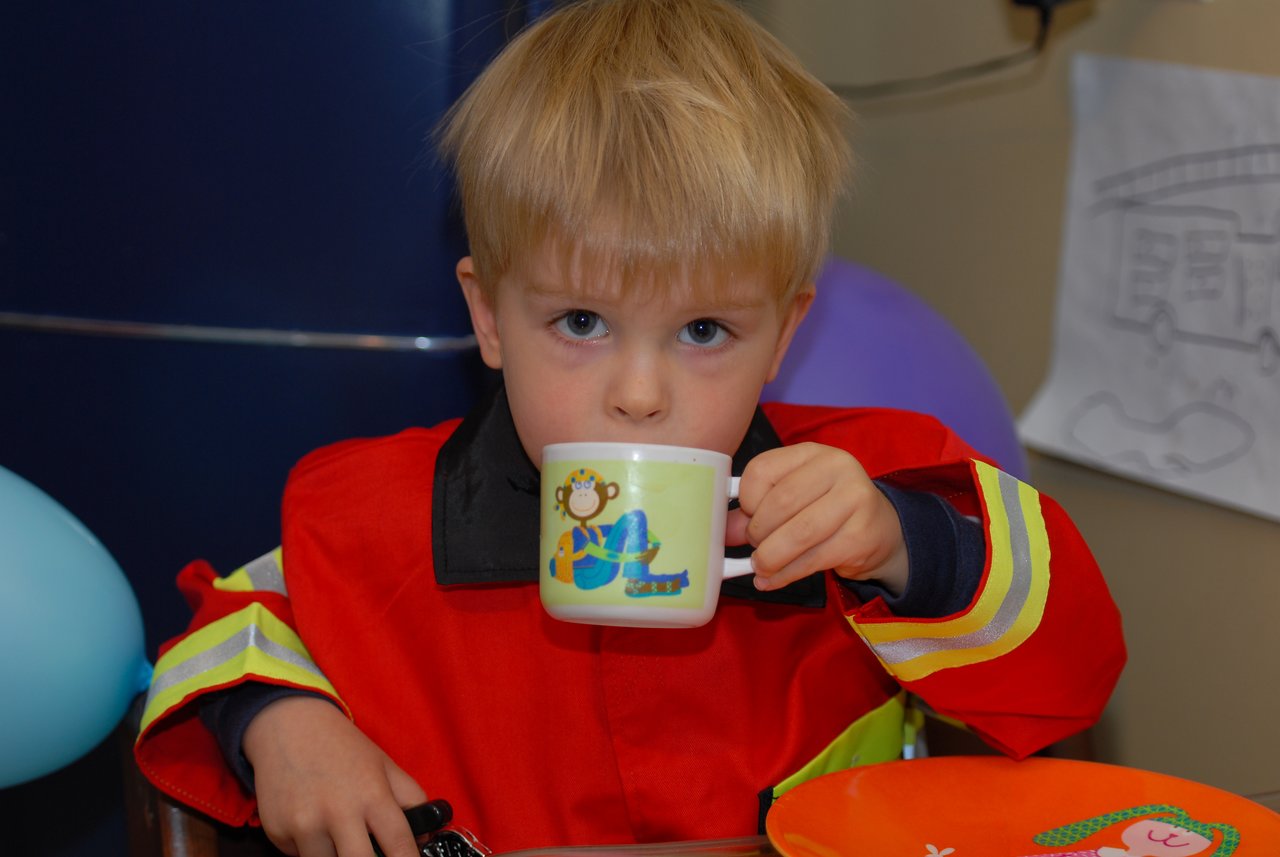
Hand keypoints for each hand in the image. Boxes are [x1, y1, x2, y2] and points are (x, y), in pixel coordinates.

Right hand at [243, 696, 426, 856]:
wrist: (288, 725)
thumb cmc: (341, 747)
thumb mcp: (385, 765)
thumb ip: (411, 800)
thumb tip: (424, 838)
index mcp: (372, 794)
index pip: (398, 844)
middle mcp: (338, 811)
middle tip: (371, 851)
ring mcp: (304, 824)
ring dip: (336, 855)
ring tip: (338, 831)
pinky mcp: (277, 832)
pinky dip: (310, 848)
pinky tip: (311, 822)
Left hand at [726, 442, 908, 594]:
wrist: (880, 528)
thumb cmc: (826, 509)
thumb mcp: (794, 498)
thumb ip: (757, 509)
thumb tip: (724, 530)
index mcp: (812, 453)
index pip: (762, 470)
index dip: (747, 499)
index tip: (747, 516)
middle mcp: (837, 468)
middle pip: (780, 503)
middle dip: (758, 532)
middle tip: (755, 548)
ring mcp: (854, 500)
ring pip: (797, 534)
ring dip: (770, 557)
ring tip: (760, 567)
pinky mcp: (861, 536)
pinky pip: (812, 560)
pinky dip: (784, 575)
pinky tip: (771, 580)